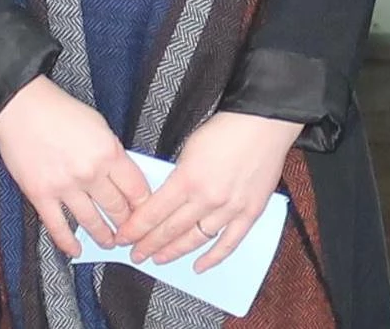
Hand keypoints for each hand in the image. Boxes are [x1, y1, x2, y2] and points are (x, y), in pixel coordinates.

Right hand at [0, 78, 150, 256]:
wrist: (22, 109)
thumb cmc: (60, 112)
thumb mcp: (99, 126)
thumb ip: (112, 153)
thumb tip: (123, 177)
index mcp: (109, 153)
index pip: (136, 189)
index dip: (143, 205)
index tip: (146, 214)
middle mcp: (89, 173)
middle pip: (116, 208)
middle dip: (126, 224)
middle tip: (130, 234)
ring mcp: (65, 187)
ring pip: (91, 222)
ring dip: (103, 236)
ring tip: (109, 243)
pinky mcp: (41, 196)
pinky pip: (58, 227)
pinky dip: (68, 242)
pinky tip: (76, 250)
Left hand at [118, 111, 303, 270]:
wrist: (264, 123)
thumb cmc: (228, 129)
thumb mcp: (189, 147)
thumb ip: (178, 176)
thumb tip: (166, 197)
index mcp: (188, 179)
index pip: (153, 213)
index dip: (135, 229)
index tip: (124, 237)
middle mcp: (208, 198)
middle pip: (170, 229)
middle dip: (149, 244)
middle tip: (136, 253)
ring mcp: (230, 208)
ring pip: (196, 239)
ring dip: (174, 252)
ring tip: (159, 259)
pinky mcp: (250, 212)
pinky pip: (229, 242)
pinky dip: (213, 257)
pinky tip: (199, 266)